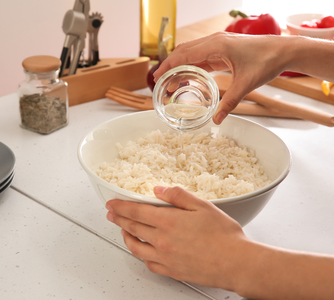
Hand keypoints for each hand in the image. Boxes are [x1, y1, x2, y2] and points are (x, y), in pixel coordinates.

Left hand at [106, 186, 250, 290]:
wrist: (236, 263)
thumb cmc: (224, 236)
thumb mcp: (202, 205)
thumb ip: (177, 195)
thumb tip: (159, 189)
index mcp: (167, 222)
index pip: (135, 211)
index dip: (120, 206)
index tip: (111, 204)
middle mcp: (162, 241)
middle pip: (132, 227)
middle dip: (118, 219)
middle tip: (111, 215)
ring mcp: (165, 258)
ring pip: (136, 247)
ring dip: (126, 237)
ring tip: (124, 231)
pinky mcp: (172, 271)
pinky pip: (149, 264)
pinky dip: (141, 256)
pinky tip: (143, 252)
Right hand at [153, 32, 291, 123]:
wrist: (283, 50)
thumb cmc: (266, 61)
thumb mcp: (246, 84)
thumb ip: (230, 102)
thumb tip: (217, 120)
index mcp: (216, 45)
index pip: (184, 55)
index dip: (168, 65)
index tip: (156, 77)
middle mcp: (214, 42)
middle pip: (183, 52)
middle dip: (169, 66)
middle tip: (158, 82)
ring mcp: (218, 44)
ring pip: (191, 53)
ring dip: (179, 66)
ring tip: (170, 82)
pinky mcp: (222, 49)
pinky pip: (201, 56)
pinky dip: (191, 66)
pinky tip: (187, 77)